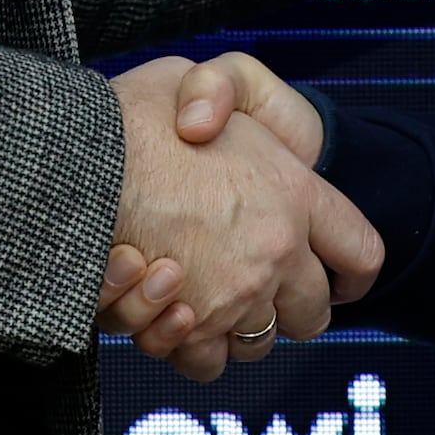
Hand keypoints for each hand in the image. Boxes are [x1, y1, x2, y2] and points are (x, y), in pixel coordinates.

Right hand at [95, 55, 377, 379]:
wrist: (75, 164)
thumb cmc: (131, 117)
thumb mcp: (197, 74)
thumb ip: (225, 89)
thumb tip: (208, 125)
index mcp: (294, 193)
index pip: (359, 251)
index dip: (352, 271)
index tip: (342, 280)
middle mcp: (276, 252)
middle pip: (312, 313)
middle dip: (291, 308)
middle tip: (259, 287)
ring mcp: (236, 295)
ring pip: (258, 341)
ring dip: (237, 327)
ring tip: (202, 294)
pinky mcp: (192, 327)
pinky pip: (207, 360)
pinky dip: (191, 346)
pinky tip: (169, 313)